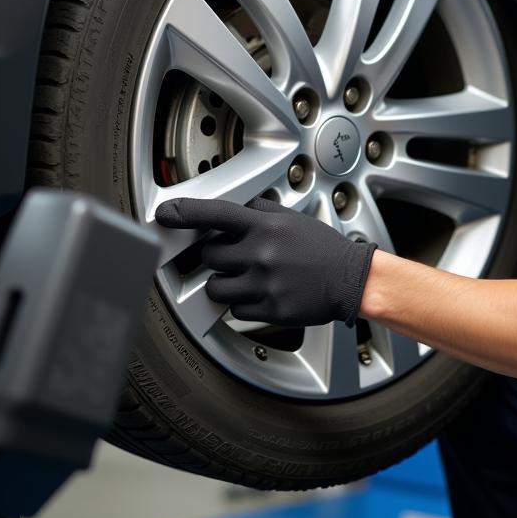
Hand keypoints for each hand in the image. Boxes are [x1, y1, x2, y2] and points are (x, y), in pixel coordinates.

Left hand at [155, 196, 375, 326]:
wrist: (350, 279)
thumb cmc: (322, 249)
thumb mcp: (291, 219)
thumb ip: (260, 211)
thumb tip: (235, 207)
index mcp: (265, 227)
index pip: (216, 214)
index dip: (186, 213)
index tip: (166, 214)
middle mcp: (260, 254)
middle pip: (210, 256)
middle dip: (216, 257)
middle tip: (235, 257)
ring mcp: (263, 284)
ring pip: (216, 287)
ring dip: (224, 283)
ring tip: (244, 279)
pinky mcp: (269, 310)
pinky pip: (235, 310)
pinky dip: (242, 304)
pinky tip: (260, 294)